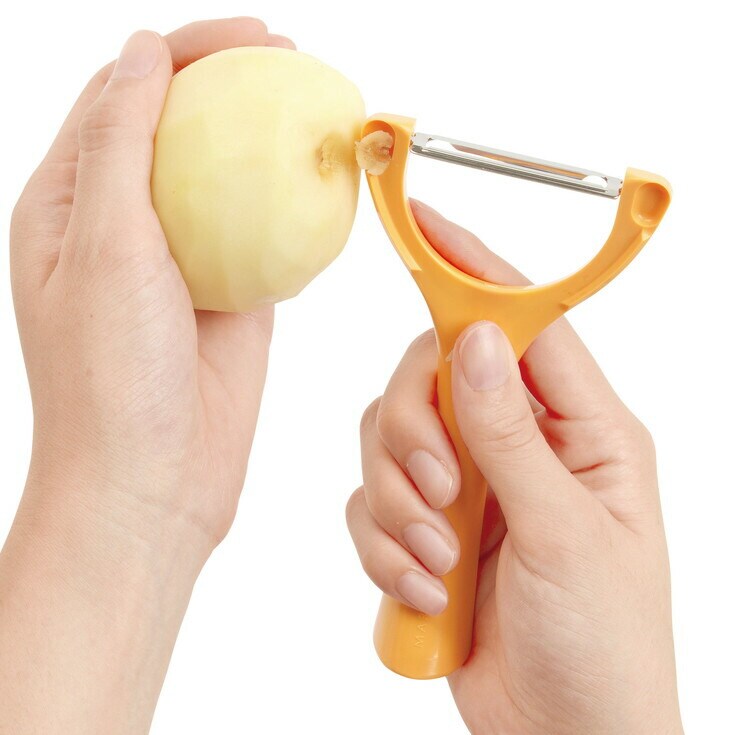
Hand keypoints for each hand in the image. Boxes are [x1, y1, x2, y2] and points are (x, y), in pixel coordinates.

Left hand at [1, 19, 294, 733]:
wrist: (151, 485)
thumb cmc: (109, 380)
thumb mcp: (101, 247)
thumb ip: (121, 145)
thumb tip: (144, 53)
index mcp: (71, 206)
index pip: (124, 96)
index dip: (184, 52)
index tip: (251, 38)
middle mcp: (126, 227)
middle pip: (183, 130)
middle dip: (235, 86)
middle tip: (295, 62)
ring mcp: (184, 264)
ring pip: (231, 184)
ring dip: (270, 146)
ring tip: (318, 113)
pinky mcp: (231, 301)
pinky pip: (268, 240)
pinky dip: (296, 212)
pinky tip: (326, 190)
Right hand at [347, 201, 682, 733]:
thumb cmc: (604, 645)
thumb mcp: (566, 533)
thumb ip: (510, 433)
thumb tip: (471, 342)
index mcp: (581, 429)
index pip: (522, 323)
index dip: (473, 270)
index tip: (427, 226)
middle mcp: (519, 444)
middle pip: (431, 378)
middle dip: (416, 432)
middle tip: (439, 492)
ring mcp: (469, 486)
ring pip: (389, 442)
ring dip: (398, 505)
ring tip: (439, 562)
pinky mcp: (427, 528)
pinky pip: (372, 504)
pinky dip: (385, 546)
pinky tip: (426, 590)